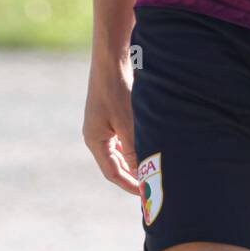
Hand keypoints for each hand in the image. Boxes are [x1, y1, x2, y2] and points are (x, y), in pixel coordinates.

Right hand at [83, 51, 140, 193]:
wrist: (112, 56)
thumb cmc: (117, 87)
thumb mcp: (127, 121)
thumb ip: (134, 149)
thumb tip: (141, 173)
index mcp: (95, 140)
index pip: (112, 172)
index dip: (130, 185)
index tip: (146, 194)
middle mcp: (97, 134)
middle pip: (115, 163)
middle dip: (133, 174)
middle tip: (152, 183)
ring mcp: (103, 122)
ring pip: (121, 149)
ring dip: (135, 158)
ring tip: (154, 166)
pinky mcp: (112, 111)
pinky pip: (124, 135)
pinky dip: (136, 143)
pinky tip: (149, 142)